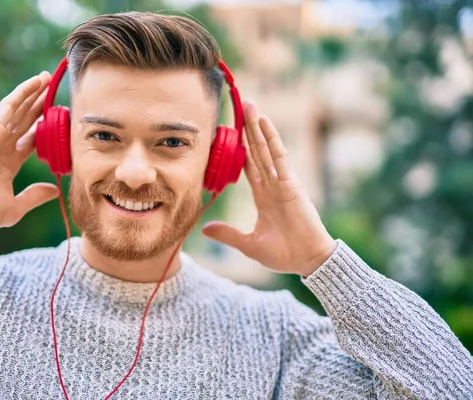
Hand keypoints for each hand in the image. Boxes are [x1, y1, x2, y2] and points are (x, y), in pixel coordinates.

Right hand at [0, 72, 58, 228]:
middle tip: (53, 90)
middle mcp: (3, 145)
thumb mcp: (15, 207)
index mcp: (8, 162)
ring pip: (19, 108)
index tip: (59, 122)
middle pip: (26, 120)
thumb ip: (35, 196)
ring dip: (33, 92)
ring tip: (46, 77)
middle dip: (39, 105)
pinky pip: (10, 105)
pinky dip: (23, 92)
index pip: (30, 140)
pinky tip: (35, 81)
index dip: (44, 130)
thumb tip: (55, 190)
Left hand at [202, 101, 336, 276]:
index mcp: (264, 197)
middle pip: (257, 151)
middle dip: (249, 130)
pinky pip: (279, 156)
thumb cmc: (283, 255)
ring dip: (257, 127)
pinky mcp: (292, 183)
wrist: (306, 261)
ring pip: (266, 148)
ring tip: (250, 105)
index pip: (249, 167)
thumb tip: (205, 229)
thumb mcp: (248, 244)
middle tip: (240, 108)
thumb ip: (227, 234)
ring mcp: (282, 182)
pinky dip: (272, 138)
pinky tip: (264, 122)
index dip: (241, 150)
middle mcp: (272, 185)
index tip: (231, 134)